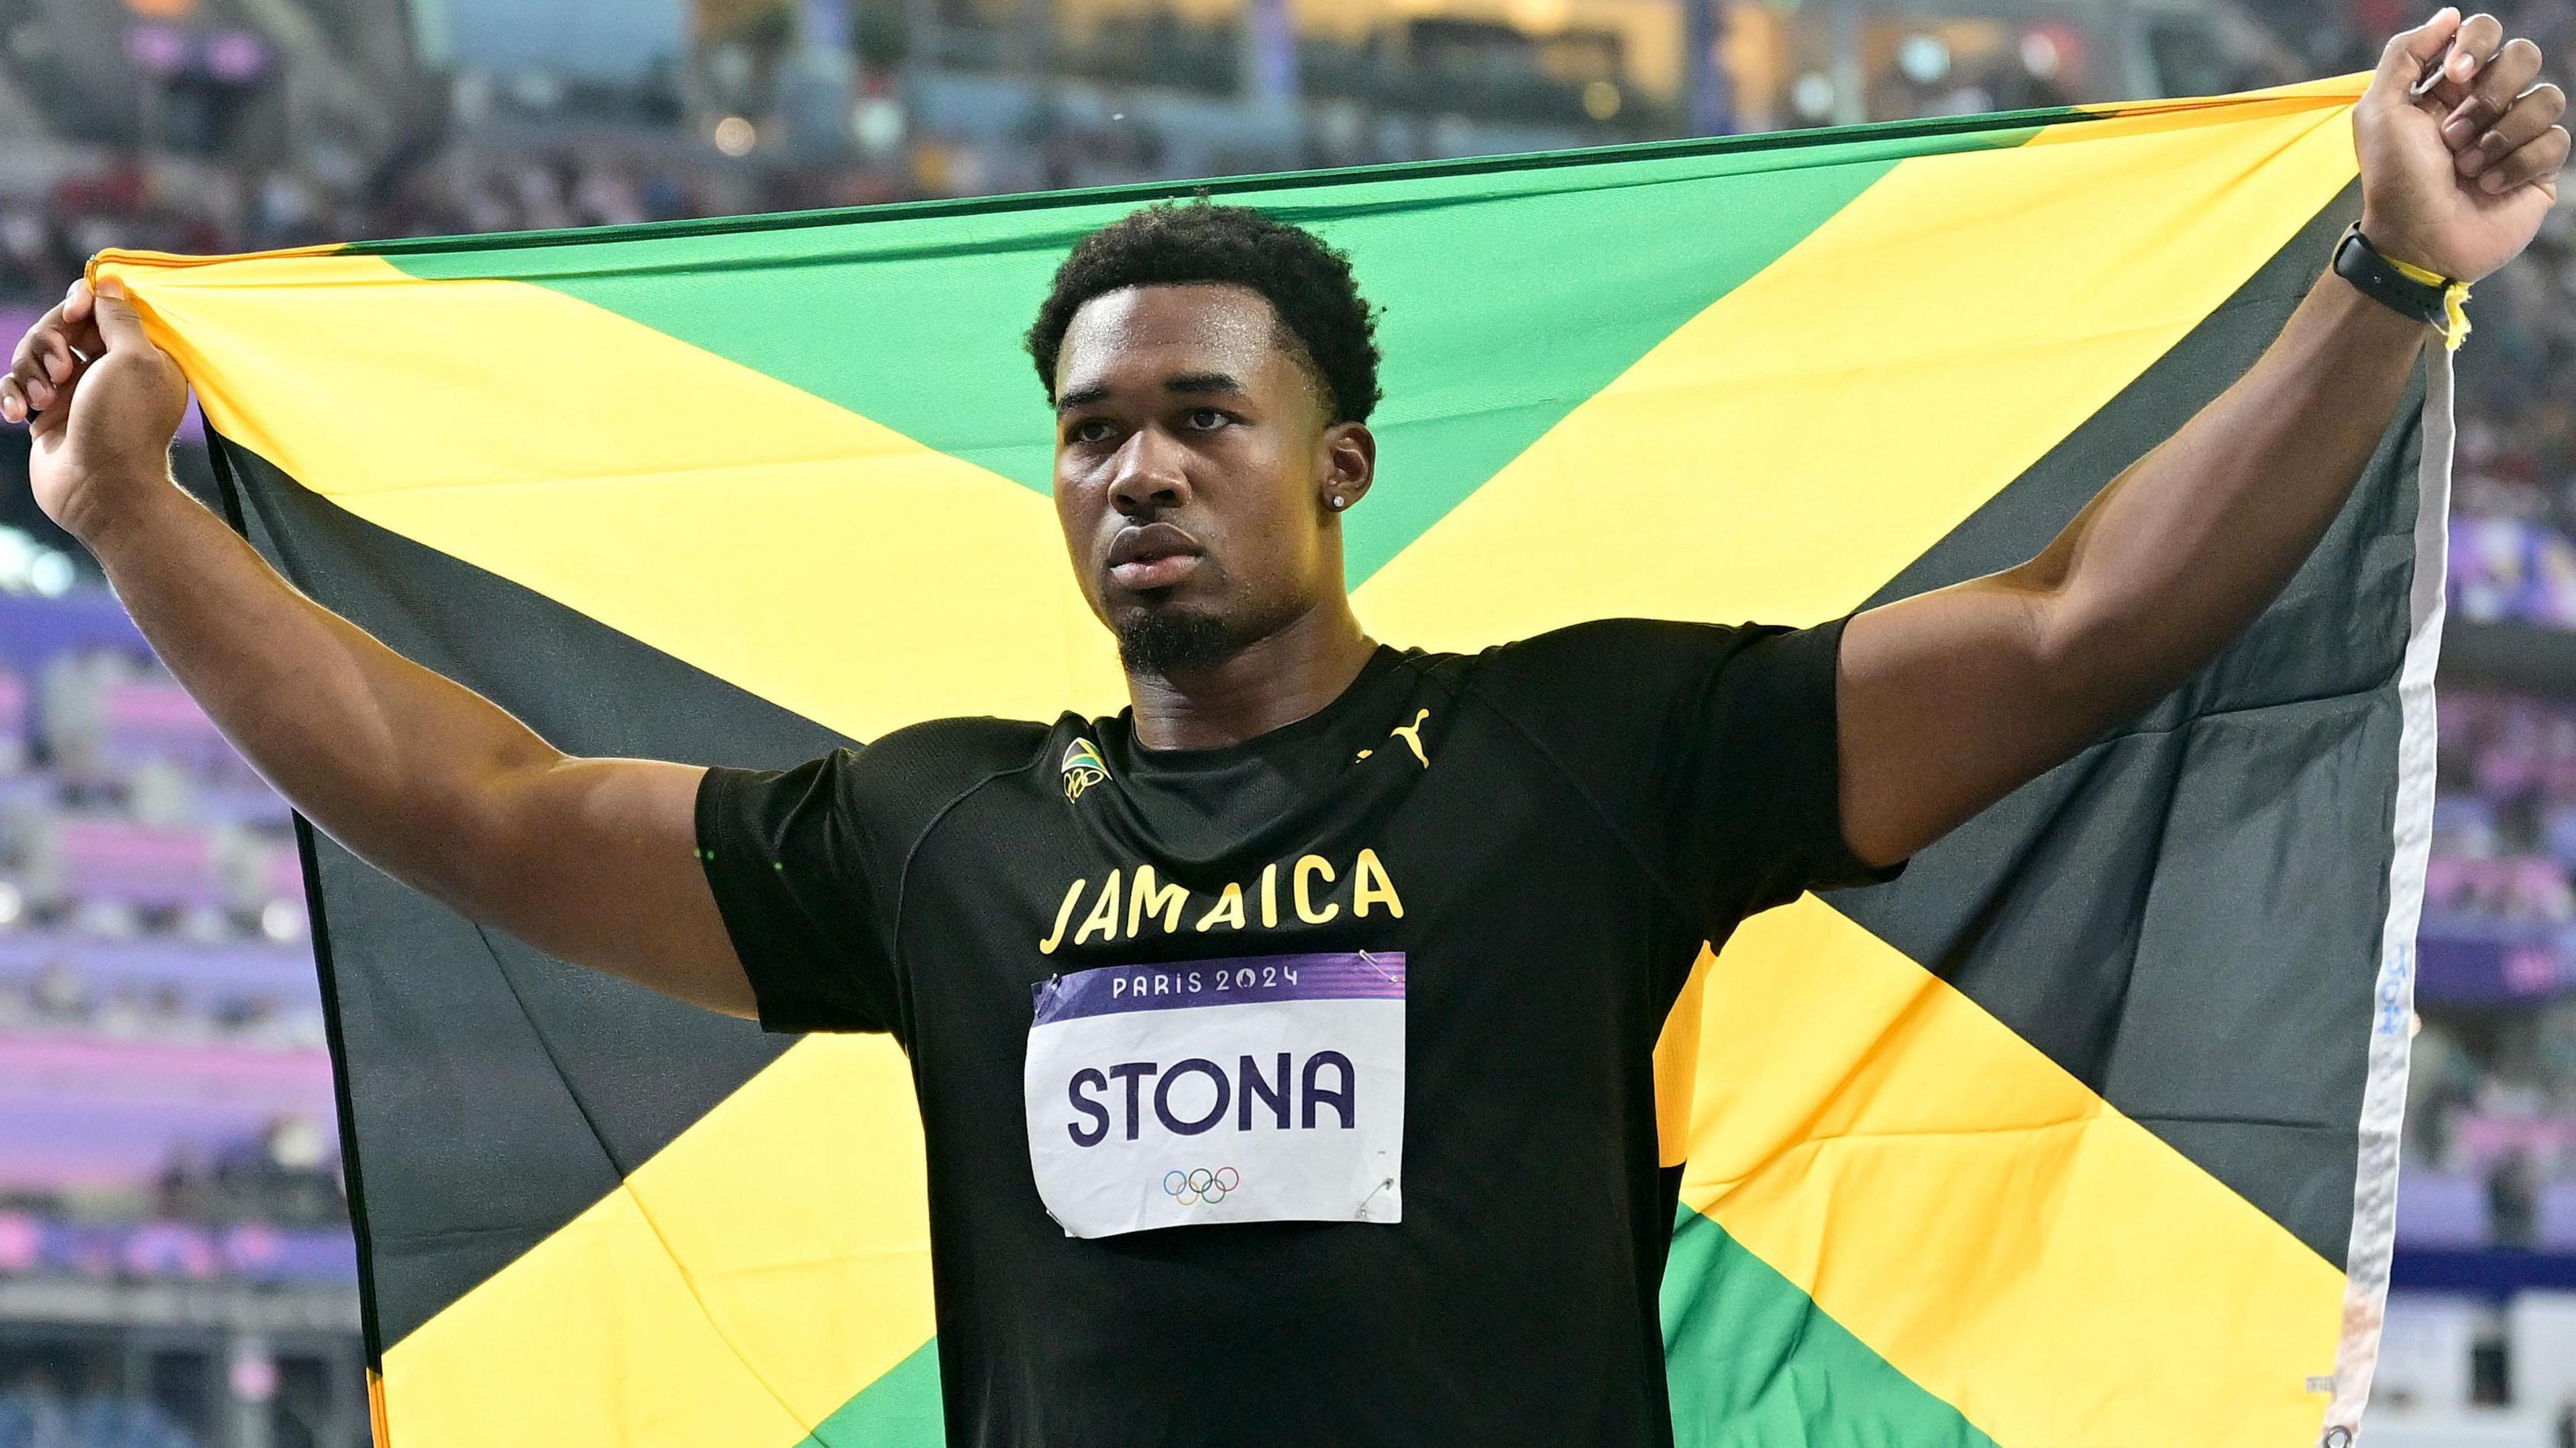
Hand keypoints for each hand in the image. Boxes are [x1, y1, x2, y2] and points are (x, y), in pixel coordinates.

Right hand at [0, 277, 188, 543]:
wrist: (102, 491)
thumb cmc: (123, 424)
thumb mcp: (133, 360)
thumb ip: (120, 318)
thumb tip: (111, 281)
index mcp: (140, 356)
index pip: (103, 309)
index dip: (82, 303)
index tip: (76, 311)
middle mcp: (108, 372)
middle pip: (60, 328)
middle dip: (50, 341)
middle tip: (62, 369)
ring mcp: (75, 393)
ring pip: (33, 355)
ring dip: (30, 371)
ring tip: (43, 400)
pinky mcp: (47, 415)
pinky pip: (16, 386)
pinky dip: (13, 395)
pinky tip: (18, 414)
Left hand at [2357, 9, 2568, 282]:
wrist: (2415, 243)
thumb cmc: (2393, 180)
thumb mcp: (2379, 111)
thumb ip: (2405, 54)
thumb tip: (2450, 15)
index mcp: (2450, 87)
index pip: (2485, 32)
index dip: (2476, 43)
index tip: (2453, 74)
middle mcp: (2488, 104)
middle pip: (2524, 56)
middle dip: (2490, 93)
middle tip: (2454, 135)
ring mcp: (2517, 134)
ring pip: (2547, 98)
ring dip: (2499, 135)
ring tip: (2466, 168)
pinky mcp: (2540, 167)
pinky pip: (2555, 140)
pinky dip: (2516, 164)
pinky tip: (2488, 187)